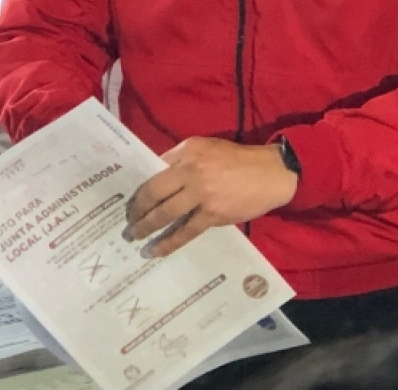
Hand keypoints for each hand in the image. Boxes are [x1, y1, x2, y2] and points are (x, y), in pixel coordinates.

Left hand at [124, 137, 299, 258]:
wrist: (270, 173)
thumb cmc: (234, 158)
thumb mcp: (203, 147)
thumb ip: (178, 158)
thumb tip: (155, 174)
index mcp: (186, 155)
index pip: (154, 175)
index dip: (139, 191)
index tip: (128, 203)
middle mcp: (191, 174)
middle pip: (155, 195)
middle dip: (138, 212)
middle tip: (127, 223)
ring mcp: (202, 197)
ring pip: (167, 215)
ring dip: (148, 228)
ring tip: (136, 238)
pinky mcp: (214, 215)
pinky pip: (187, 231)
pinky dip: (171, 242)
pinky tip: (158, 250)